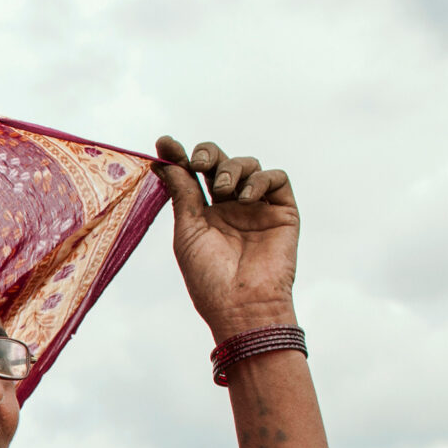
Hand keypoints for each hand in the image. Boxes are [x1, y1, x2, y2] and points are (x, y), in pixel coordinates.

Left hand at [154, 137, 298, 340]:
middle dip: (207, 154)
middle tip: (197, 163)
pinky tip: (246, 197)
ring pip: (248, 165)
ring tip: (222, 190)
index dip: (179, 156)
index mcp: (204, 214)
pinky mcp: (283, 211)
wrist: (241, 305)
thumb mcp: (187, 231)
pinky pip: (277, 178)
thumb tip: (164, 162)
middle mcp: (230, 207)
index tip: (164, 143)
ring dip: (231, 168)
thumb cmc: (208, 277)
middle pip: (220, 163)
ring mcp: (257, 207)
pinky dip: (261, 179)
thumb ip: (181, 194)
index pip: (192, 175)